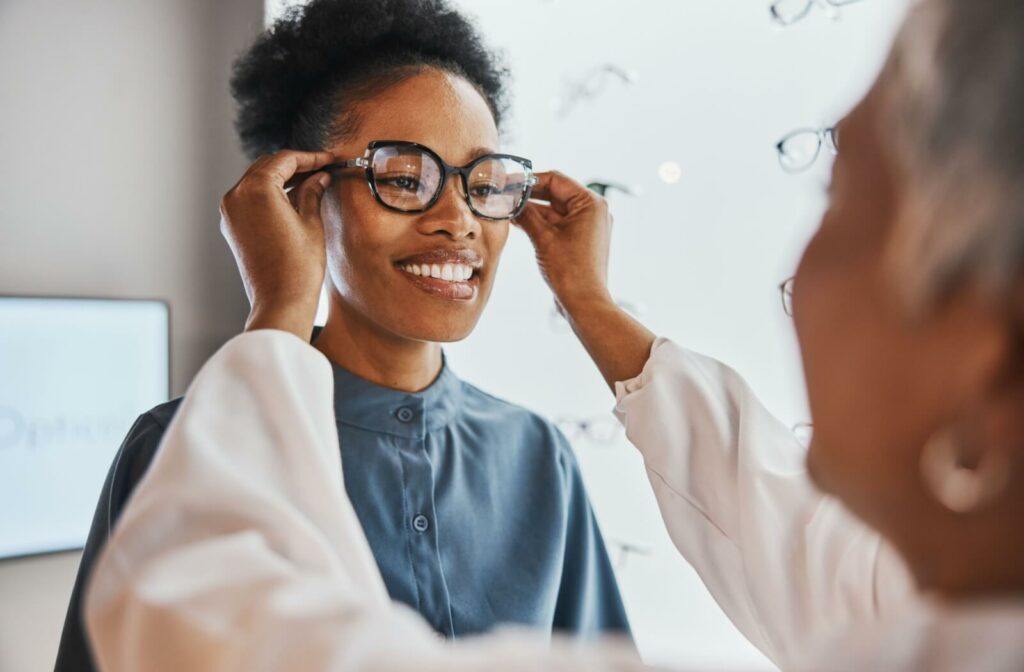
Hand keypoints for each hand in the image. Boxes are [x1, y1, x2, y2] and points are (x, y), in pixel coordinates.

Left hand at [219, 150, 335, 339]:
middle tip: (321, 168)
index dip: (310, 157)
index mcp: (256, 189)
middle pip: (267, 166)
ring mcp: (230, 212)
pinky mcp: (231, 226)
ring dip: (281, 178)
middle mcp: (237, 196)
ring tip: (310, 182)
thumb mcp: (311, 223)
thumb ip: (313, 192)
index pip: (285, 160)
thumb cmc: (299, 267)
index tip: (328, 159)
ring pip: (256, 180)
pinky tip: (291, 198)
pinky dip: (269, 193)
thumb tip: (320, 177)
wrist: (280, 301)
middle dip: (295, 165)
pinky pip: (249, 198)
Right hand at [514, 171, 614, 312]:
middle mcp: (593, 211)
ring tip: (507, 209)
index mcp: (590, 203)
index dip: (528, 180)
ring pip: (554, 209)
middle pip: (555, 193)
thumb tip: (509, 200)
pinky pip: (557, 224)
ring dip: (532, 210)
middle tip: (504, 195)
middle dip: (528, 195)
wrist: (584, 303)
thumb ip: (526, 214)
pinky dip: (540, 222)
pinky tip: (519, 222)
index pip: (555, 180)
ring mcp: (587, 226)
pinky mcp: (580, 239)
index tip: (508, 182)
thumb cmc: (571, 271)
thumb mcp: (543, 237)